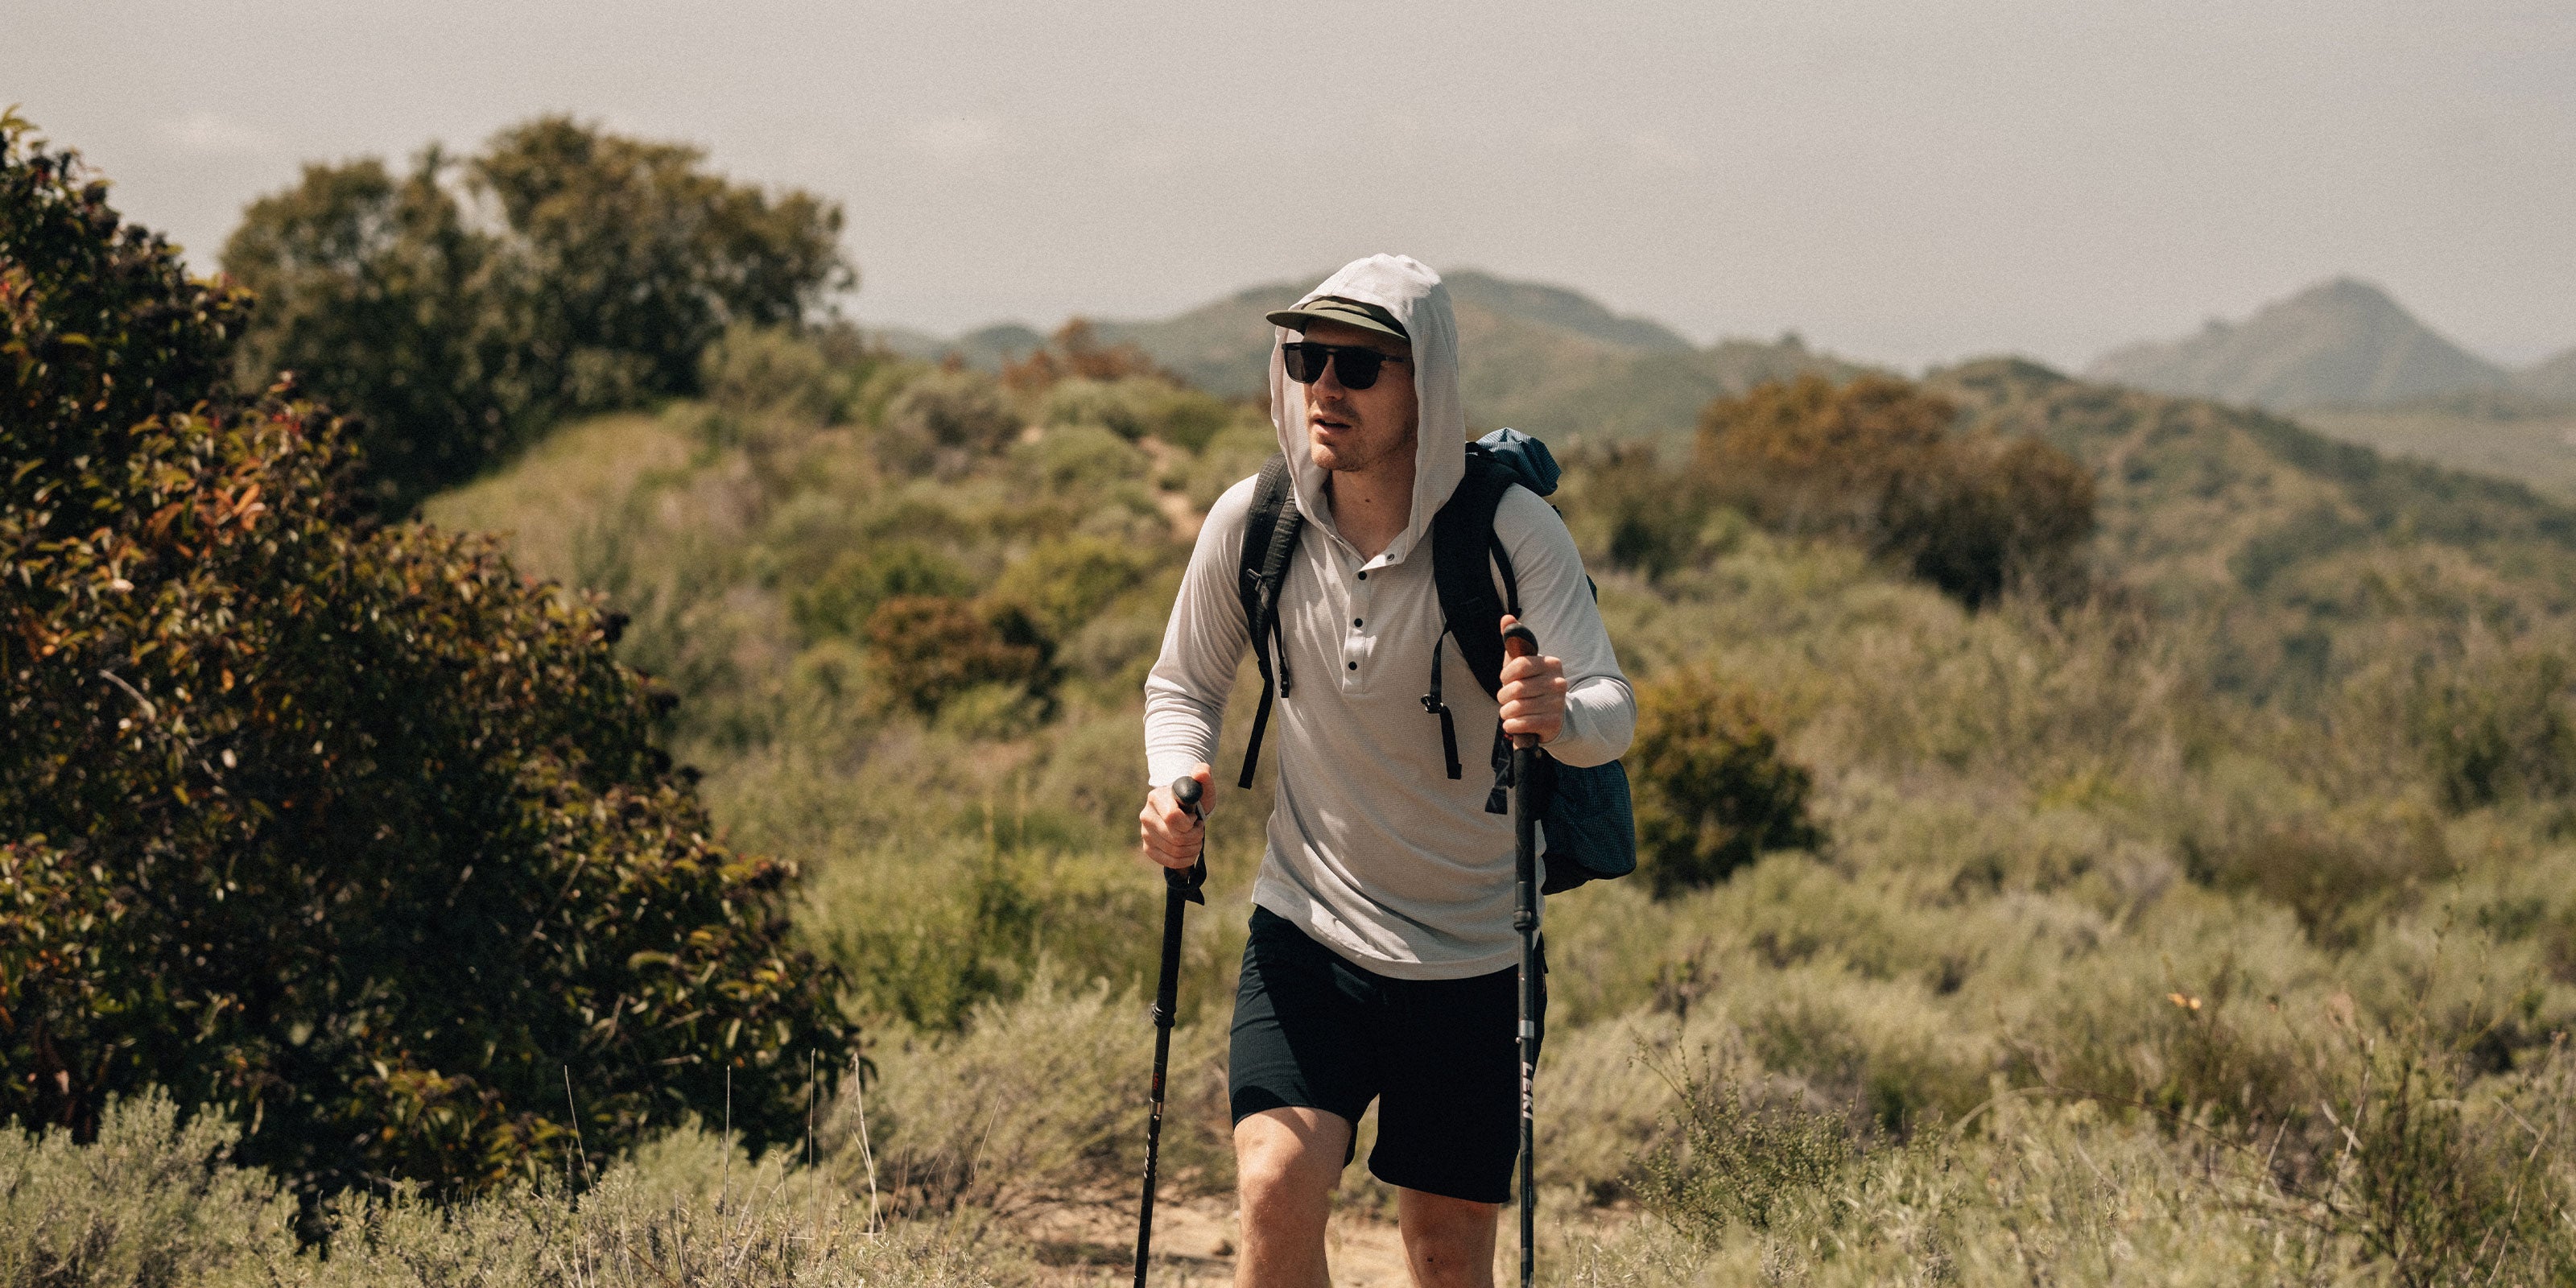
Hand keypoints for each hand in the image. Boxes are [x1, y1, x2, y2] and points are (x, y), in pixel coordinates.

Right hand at [1139, 763, 1212, 869]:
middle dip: (1195, 836)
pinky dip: (1186, 859)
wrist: (1184, 810)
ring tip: (1196, 838)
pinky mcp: (1148, 848)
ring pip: (1175, 851)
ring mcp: (1145, 833)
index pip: (1172, 817)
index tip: (1195, 817)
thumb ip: (1203, 775)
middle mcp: (1146, 815)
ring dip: (1193, 847)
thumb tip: (1199, 773)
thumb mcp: (1201, 786)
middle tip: (1199, 829)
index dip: (1189, 822)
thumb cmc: (1193, 798)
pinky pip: (1170, 861)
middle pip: (1176, 837)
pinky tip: (1190, 850)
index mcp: (1156, 797)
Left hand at [1496, 614, 1567, 746]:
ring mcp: (1557, 703)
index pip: (1520, 664)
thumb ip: (1514, 642)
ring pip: (1516, 707)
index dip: (1506, 674)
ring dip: (1506, 712)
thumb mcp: (1524, 664)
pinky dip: (1511, 725)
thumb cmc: (1533, 687)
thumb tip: (1506, 618)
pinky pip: (1521, 723)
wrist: (1555, 717)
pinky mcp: (1553, 723)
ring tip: (1509, 711)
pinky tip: (1513, 723)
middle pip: (1516, 688)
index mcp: (1552, 664)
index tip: (1505, 680)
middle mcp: (1558, 682)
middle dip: (1503, 696)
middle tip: (1505, 699)